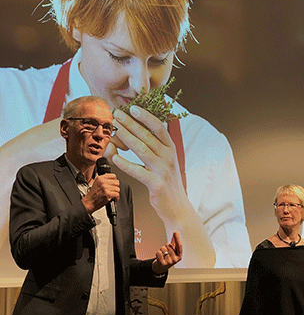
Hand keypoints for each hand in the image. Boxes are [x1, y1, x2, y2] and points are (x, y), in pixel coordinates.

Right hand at [82, 173, 119, 213]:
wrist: (89, 202)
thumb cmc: (93, 195)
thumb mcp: (96, 183)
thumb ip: (104, 180)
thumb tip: (112, 179)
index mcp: (100, 178)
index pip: (113, 176)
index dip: (115, 181)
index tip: (114, 184)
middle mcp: (102, 182)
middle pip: (117, 182)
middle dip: (116, 187)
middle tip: (113, 191)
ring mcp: (105, 188)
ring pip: (117, 189)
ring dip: (116, 193)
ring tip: (113, 195)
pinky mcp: (107, 194)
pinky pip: (117, 194)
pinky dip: (116, 198)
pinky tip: (113, 199)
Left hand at [108, 106, 215, 267]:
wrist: (177, 207)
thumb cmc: (167, 182)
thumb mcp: (164, 162)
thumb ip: (152, 148)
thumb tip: (132, 133)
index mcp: (170, 149)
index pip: (159, 127)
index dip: (146, 116)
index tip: (133, 108)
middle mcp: (169, 157)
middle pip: (148, 136)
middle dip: (131, 123)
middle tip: (117, 115)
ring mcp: (163, 170)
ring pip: (142, 150)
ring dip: (127, 138)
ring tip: (115, 130)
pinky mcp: (157, 184)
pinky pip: (139, 172)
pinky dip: (126, 164)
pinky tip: (115, 158)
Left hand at [152, 231, 182, 273]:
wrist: (160, 268)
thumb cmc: (167, 258)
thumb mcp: (172, 251)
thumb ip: (174, 242)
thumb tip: (176, 233)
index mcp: (179, 256)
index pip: (179, 245)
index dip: (177, 238)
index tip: (175, 232)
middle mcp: (175, 259)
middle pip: (168, 245)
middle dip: (165, 247)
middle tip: (165, 253)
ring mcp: (169, 262)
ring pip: (163, 248)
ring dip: (161, 250)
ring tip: (162, 255)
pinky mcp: (162, 264)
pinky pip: (158, 252)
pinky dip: (157, 253)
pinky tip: (159, 257)